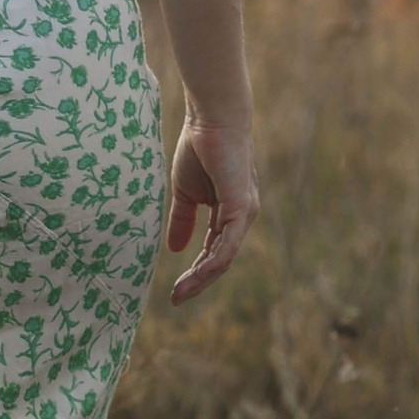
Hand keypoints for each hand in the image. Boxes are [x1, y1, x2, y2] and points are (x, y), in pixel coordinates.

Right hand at [164, 114, 256, 304]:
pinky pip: (227, 245)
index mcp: (229, 213)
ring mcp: (244, 214)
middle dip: (197, 282)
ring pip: (224, 258)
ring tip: (180, 293)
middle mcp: (242, 218)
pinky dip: (211, 263)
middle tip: (175, 299)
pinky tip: (195, 274)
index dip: (195, 272)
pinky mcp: (241, 208)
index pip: (214, 251)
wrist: (212, 119)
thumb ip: (183, 219)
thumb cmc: (200, 148)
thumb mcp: (185, 192)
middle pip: (221, 261)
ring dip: (201, 279)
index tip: (174, 291)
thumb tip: (176, 249)